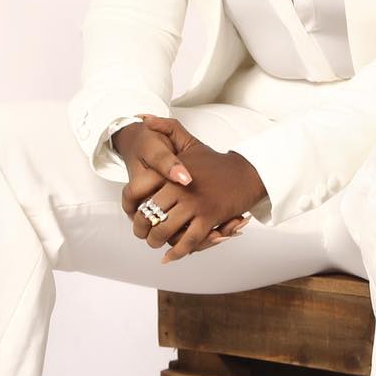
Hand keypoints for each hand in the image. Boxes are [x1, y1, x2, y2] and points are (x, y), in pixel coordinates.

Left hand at [114, 113, 266, 262]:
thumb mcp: (188, 140)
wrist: (245, 172)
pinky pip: (189, 240)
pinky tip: (169, 257)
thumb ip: (165, 127)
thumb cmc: (213, 161)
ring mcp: (194, 204)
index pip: (139, 193)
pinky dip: (177, 252)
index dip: (130, 207)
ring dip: (157, 241)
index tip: (131, 213)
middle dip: (141, 229)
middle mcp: (179, 188)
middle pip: (149, 215)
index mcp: (170, 172)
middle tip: (142, 234)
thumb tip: (144, 118)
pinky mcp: (208, 218)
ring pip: (166, 230)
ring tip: (155, 243)